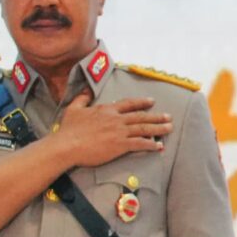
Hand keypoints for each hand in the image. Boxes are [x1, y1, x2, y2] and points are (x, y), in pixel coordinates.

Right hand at [52, 94, 170, 167]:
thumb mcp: (73, 109)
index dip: (141, 102)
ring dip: (158, 128)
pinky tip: (159, 146)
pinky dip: (151, 144)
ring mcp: (119, 132)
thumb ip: (81, 98)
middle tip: (168, 117)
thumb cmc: (68, 129)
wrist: (67, 145)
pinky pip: (140, 144)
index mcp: (106, 110)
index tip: (151, 101)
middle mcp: (116, 119)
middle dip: (156, 116)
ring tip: (169, 128)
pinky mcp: (120, 145)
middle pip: (140, 116)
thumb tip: (86, 90)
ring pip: (144, 128)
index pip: (128, 104)